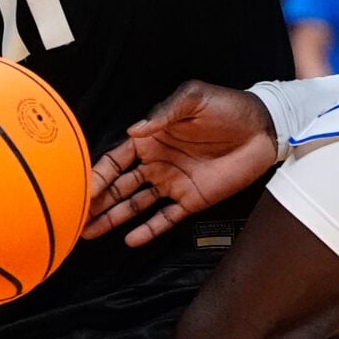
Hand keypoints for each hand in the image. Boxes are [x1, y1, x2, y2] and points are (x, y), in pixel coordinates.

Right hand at [85, 81, 277, 246]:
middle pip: (118, 187)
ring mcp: (173, 183)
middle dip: (96, 201)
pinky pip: (166, 218)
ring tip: (89, 232)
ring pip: (135, 205)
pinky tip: (130, 239)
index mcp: (151, 138)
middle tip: (73, 217)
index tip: (80, 189)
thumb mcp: (194, 98)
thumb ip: (164, 113)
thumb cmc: (228, 107)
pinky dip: (148, 229)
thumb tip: (135, 130)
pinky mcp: (192, 200)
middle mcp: (156, 163)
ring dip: (113, 218)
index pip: (115, 160)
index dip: (97, 174)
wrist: (264, 128)